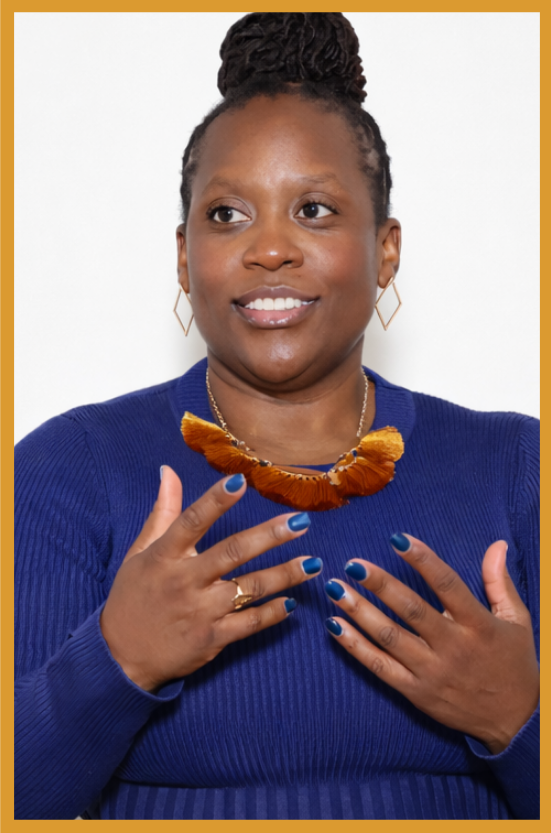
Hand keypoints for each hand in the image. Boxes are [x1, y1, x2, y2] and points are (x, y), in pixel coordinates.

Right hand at [101, 468, 320, 690]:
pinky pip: (249, 624)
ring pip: (251, 588)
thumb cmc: (132, 597)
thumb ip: (163, 512)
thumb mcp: (140, 552)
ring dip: (285, 575)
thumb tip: (168, 471)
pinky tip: (294, 601)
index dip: (216, 500)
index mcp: (164, 556)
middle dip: (270, 536)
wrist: (120, 657)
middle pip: (232, 552)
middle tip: (301, 521)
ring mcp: (200, 612)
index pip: (192, 521)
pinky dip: (273, 613)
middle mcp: (185, 581)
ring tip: (314, 562)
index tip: (241, 480)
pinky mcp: (212, 639)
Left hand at [324, 534, 538, 753]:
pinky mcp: (416, 693)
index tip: (397, 539)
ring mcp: (432, 672)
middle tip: (353, 564)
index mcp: (478, 625)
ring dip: (359, 612)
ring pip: (390, 638)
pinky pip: (380, 667)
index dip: (422, 560)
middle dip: (380, 585)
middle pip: (411, 610)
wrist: (516, 722)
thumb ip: (500, 582)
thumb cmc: (514, 663)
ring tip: (336, 589)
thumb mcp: (516, 620)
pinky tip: (335, 625)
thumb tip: (496, 545)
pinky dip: (355, 646)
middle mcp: (453, 647)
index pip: (447, 585)